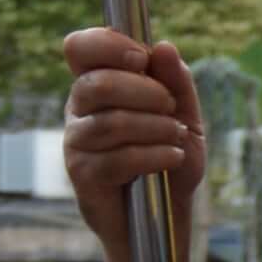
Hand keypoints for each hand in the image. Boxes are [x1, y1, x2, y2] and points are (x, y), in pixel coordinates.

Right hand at [58, 28, 204, 258]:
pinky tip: (172, 159)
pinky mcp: (82, 173)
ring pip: (112, 122)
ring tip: (175, 139)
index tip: (142, 58)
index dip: (107, 45)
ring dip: (157, 128)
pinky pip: (118, 157)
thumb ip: (177, 82)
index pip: (80, 48)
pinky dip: (156, 155)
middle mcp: (80, 109)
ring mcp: (77, 141)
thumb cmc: (170, 159)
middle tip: (171, 109)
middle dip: (147, 92)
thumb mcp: (185, 116)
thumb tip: (163, 47)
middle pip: (98, 84)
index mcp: (99, 84)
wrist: (165, 216)